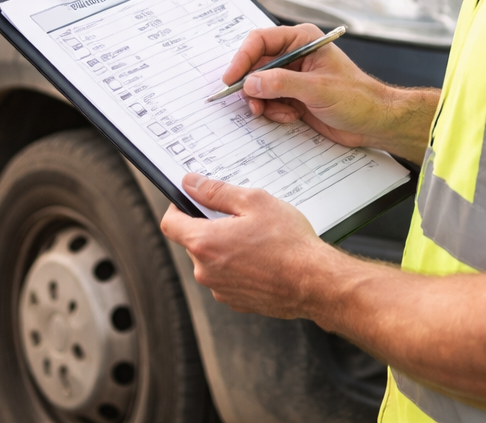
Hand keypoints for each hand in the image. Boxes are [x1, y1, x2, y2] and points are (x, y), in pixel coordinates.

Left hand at [160, 173, 334, 316]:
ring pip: (212, 260)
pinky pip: (227, 277)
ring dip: (226, 248)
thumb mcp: (254, 202)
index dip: (178, 207)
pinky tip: (262, 259)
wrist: (315, 283)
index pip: (170, 223)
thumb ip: (216, 191)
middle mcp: (206, 271)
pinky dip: (238, 267)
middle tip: (240, 218)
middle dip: (210, 227)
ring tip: (257, 240)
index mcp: (205, 243)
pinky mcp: (236, 301)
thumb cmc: (290, 244)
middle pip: (193, 241)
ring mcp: (220, 289)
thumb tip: (191, 184)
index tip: (191, 200)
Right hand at [229, 25, 435, 161]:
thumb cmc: (357, 98)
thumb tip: (251, 82)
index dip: (242, 58)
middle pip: (255, 65)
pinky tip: (291, 116)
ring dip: (264, 102)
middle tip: (253, 104)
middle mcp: (294, 55)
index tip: (232, 78)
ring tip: (282, 113)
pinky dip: (274, 111)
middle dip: (252, 86)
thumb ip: (281, 84)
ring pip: (259, 86)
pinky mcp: (293, 96)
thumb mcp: (317, 89)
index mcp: (302, 40)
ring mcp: (292, 77)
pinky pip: (269, 101)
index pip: (260, 41)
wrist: (374, 122)